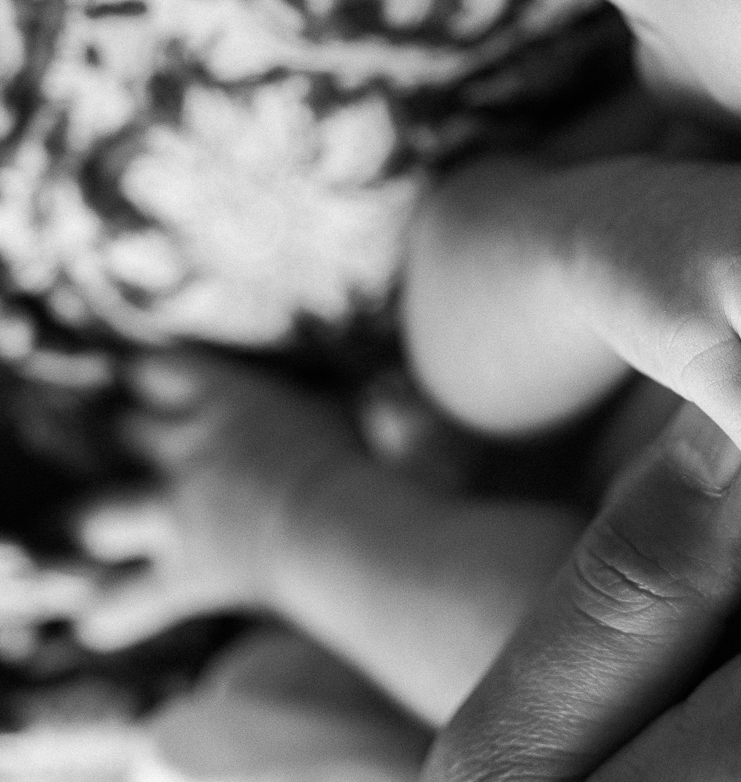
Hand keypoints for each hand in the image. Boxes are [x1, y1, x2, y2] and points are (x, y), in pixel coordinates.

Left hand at [71, 355, 359, 649]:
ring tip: (109, 527)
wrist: (344, 530)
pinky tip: (100, 620)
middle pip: (125, 432)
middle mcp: (187, 451)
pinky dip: (111, 612)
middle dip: (130, 439)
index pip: (160, 370)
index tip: (160, 382)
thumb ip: (360, 399)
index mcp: (228, 400)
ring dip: (102, 522)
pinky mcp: (182, 576)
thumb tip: (392, 394)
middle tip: (148, 447)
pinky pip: (120, 603)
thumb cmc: (367, 463)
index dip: (156, 378)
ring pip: (98, 516)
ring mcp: (176, 516)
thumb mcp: (365, 415)